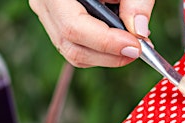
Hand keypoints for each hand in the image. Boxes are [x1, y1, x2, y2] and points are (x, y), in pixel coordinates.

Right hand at [29, 0, 154, 67]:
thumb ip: (135, 2)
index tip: (135, 46)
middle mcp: (44, 3)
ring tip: (132, 43)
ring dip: (107, 56)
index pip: (73, 26)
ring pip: (74, 51)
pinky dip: (101, 51)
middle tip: (139, 49)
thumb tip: (140, 32)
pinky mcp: (57, 23)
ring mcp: (47, 15)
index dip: (106, 42)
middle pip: (71, 45)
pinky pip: (76, 46)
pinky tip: (121, 40)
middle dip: (109, 55)